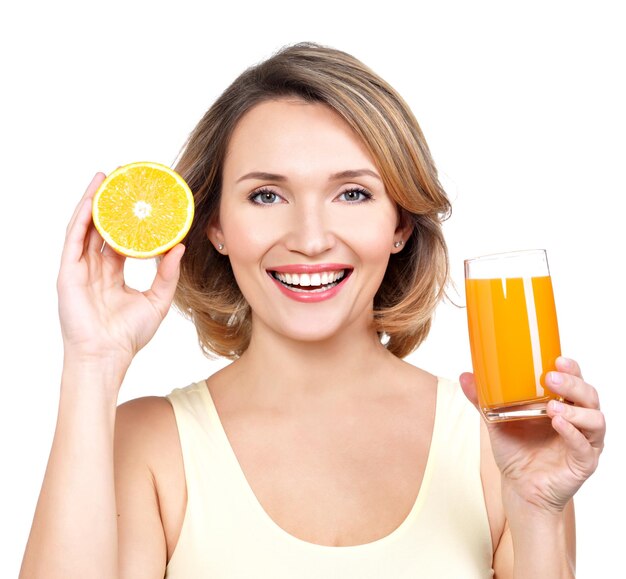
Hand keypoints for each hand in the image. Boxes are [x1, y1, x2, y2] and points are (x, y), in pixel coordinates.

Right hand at [57, 173, 184, 373]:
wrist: (108, 355)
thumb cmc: (129, 335)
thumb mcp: (157, 299)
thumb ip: (167, 273)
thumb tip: (180, 246)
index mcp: (113, 273)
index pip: (120, 238)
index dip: (129, 219)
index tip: (141, 200)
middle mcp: (95, 267)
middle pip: (101, 227)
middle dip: (110, 203)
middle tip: (123, 179)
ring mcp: (80, 268)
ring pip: (86, 227)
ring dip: (94, 202)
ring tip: (106, 178)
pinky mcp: (68, 272)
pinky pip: (74, 238)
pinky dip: (82, 216)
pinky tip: (92, 198)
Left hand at [460, 357, 604, 513]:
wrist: (518, 487)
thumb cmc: (515, 450)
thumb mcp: (496, 421)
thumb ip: (483, 399)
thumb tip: (465, 376)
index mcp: (562, 403)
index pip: (575, 380)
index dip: (571, 368)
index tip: (557, 358)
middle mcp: (577, 420)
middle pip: (588, 395)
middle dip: (572, 384)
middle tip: (550, 378)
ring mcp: (583, 441)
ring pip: (595, 419)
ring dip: (575, 411)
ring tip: (552, 407)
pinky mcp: (583, 463)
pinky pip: (585, 447)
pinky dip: (573, 434)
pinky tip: (558, 424)